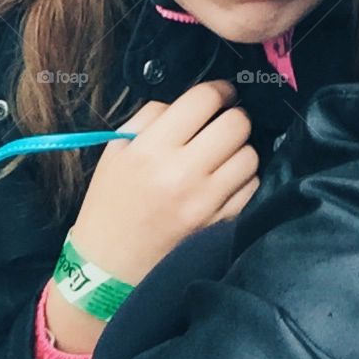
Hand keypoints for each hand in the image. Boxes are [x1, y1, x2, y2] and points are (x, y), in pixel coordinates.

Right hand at [45, 79, 258, 352]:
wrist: (107, 268)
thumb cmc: (111, 203)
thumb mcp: (117, 151)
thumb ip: (151, 117)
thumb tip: (190, 100)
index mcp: (151, 149)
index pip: (203, 99)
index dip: (218, 90)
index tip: (221, 93)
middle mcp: (182, 172)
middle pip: (236, 123)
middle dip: (233, 117)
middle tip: (223, 124)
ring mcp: (206, 201)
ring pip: (250, 154)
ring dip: (239, 149)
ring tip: (223, 155)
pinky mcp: (221, 223)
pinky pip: (251, 185)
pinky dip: (243, 178)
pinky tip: (225, 181)